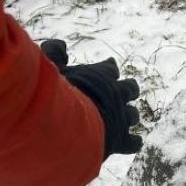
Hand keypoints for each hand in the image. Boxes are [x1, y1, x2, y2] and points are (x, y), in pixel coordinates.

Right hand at [40, 40, 141, 157]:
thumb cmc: (58, 96)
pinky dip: (133, 141)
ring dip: (129, 116)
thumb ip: (54, 54)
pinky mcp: (121, 140)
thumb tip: (61, 44)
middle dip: (127, 89)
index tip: (109, 67)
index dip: (109, 69)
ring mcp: (120, 118)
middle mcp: (116, 95)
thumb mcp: (51, 69)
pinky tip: (132, 142)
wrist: (69, 126)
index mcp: (101, 76)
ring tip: (124, 118)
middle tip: (123, 91)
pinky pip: (134, 142)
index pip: (110, 68)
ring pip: (133, 115)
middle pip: (130, 88)